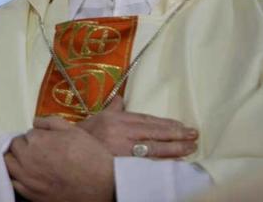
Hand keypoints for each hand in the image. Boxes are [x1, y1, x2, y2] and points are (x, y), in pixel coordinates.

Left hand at [4, 116, 113, 201]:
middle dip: (24, 145)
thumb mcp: (73, 130)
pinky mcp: (30, 194)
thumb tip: (35, 122)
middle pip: (14, 147)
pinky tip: (28, 174)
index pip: (27, 134)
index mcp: (36, 141)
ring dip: (15, 159)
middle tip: (38, 149)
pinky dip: (16, 176)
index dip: (36, 136)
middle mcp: (27, 159)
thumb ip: (50, 122)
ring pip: (8, 164)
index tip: (45, 140)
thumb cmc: (89, 155)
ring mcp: (27, 179)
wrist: (102, 185)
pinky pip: (13, 182)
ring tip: (28, 160)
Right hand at [75, 95, 198, 157]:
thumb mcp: (99, 116)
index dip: (166, 123)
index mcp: (116, 119)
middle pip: (153, 133)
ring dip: (174, 149)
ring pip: (153, 149)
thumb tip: (121, 97)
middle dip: (175, 135)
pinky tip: (174, 163)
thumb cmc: (86, 135)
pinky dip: (161, 163)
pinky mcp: (121, 165)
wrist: (69, 152)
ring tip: (190, 148)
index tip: (182, 125)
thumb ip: (113, 107)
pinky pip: (145, 164)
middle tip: (193, 135)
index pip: (146, 120)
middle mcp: (120, 132)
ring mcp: (121, 150)